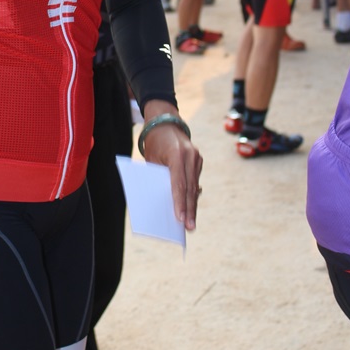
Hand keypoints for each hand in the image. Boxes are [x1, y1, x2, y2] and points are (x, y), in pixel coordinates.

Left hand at [140, 108, 202, 230]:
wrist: (165, 122)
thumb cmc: (154, 142)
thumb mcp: (151, 159)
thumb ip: (159, 177)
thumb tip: (164, 201)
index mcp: (177, 154)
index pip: (178, 183)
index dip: (179, 202)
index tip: (179, 218)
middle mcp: (190, 155)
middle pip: (190, 188)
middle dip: (189, 209)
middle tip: (189, 227)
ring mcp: (196, 157)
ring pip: (194, 186)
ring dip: (192, 205)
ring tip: (191, 223)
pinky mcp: (198, 160)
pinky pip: (195, 180)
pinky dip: (192, 194)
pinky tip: (190, 209)